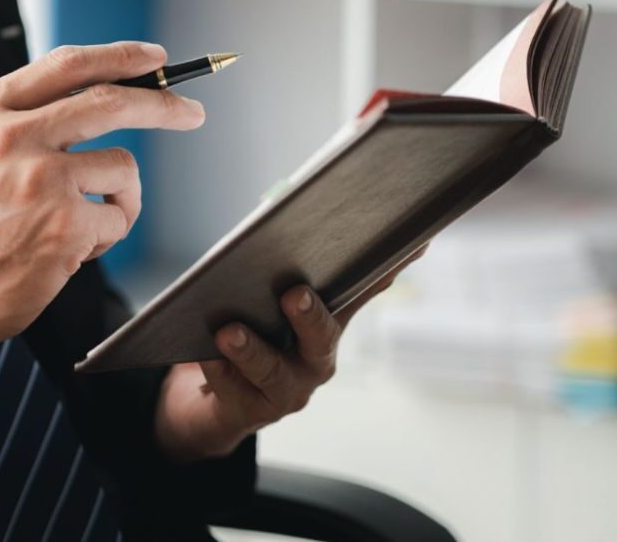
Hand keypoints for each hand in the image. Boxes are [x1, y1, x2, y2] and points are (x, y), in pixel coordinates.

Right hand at [0, 42, 204, 399]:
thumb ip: (27, 118)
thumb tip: (106, 94)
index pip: (67, 64)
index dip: (120, 57)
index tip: (155, 58)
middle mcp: (10, 136)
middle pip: (111, 101)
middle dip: (164, 105)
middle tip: (192, 112)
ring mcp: (40, 178)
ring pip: (123, 167)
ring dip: (120, 199)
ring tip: (82, 225)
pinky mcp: (65, 223)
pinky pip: (119, 216)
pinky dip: (106, 236)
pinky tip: (70, 250)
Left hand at [154, 246, 427, 461]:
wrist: (221, 399)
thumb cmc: (253, 332)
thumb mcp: (273, 298)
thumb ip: (288, 261)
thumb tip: (293, 205)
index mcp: (329, 322)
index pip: (365, 288)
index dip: (391, 267)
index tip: (413, 241)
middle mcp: (317, 358)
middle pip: (322, 337)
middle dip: (310, 315)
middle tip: (293, 294)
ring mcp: (287, 389)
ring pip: (271, 370)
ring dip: (250, 349)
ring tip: (227, 332)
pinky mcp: (250, 410)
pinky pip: (232, 389)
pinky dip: (216, 369)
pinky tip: (202, 353)